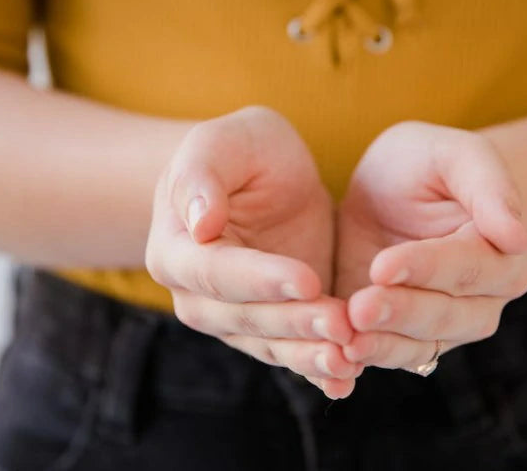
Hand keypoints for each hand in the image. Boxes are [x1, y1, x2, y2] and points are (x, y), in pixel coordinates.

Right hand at [145, 106, 360, 398]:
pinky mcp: (272, 328)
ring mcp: (234, 319)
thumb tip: (200, 224)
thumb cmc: (239, 149)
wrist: (264, 174)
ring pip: (269, 345)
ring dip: (308, 355)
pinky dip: (316, 372)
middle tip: (342, 323)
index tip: (307, 279)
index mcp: (175, 250)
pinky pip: (290, 354)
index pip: (217, 273)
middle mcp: (197, 296)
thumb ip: (201, 177)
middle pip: (244, 318)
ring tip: (350, 359)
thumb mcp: (222, 142)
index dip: (260, 279)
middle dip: (294, 323)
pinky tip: (345, 382)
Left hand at [335, 122, 526, 372]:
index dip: (426, 268)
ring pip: (420, 346)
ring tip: (346, 340)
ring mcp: (443, 327)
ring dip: (383, 346)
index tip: (384, 266)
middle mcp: (481, 300)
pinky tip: (336, 358)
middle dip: (402, 313)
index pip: (467, 266)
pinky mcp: (402, 338)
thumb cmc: (427, 162)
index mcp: (502, 255)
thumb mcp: (454, 154)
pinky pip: (389, 357)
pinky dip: (364, 361)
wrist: (388, 188)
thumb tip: (517, 236)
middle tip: (360, 308)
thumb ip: (489, 186)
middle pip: (447, 315)